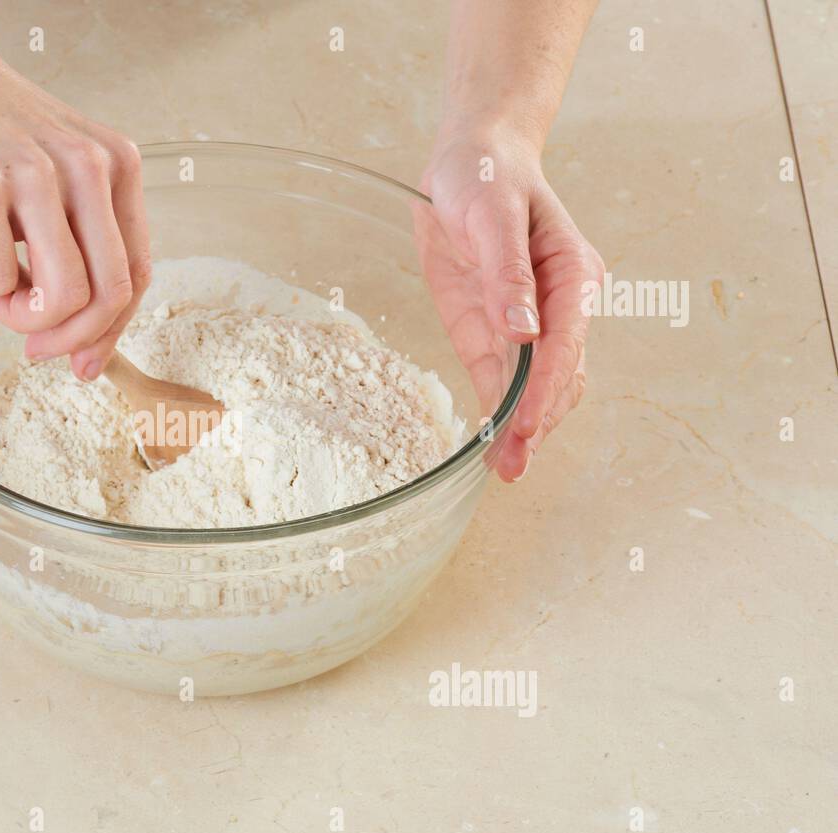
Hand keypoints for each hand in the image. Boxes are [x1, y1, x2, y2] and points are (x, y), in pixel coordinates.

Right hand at [0, 2, 149, 380]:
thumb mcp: (53, 168)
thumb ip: (73, 232)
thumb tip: (76, 324)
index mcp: (116, 163)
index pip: (136, 272)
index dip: (111, 330)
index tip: (83, 360)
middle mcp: (88, 166)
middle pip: (108, 295)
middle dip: (68, 338)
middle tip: (31, 342)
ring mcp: (37, 174)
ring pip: (59, 298)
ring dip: (15, 314)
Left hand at [413, 124, 602, 481]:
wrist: (469, 158)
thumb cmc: (488, 176)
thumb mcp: (492, 214)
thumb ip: (508, 272)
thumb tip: (525, 331)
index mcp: (572, 276)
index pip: (564, 347)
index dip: (544, 393)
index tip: (526, 429)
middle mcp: (559, 306)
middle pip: (558, 378)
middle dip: (537, 423)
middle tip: (510, 466)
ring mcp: (527, 322)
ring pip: (537, 387)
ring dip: (522, 426)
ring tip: (502, 467)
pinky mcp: (493, 329)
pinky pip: (502, 377)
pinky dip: (499, 409)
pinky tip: (490, 441)